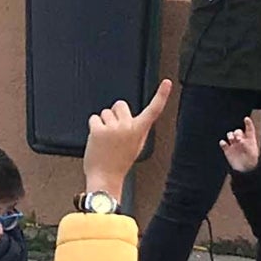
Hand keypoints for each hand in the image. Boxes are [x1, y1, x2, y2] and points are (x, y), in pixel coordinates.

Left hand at [83, 81, 173, 201]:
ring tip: (106, 140)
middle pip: (120, 105)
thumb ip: (136, 128)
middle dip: (115, 114)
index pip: (153, 110)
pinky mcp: (98, 130)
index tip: (167, 82)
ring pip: (105, 113)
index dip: (161, 95)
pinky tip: (97, 140)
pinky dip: (93, 127)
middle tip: (114, 131)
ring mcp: (113, 128)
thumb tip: (133, 117)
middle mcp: (128, 127)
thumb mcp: (136, 145)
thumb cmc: (119, 162)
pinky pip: (94, 118)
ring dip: (103, 123)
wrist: (106, 177)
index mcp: (140, 130)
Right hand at [220, 111, 260, 175]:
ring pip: (230, 135)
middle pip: (237, 131)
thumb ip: (246, 145)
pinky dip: (223, 143)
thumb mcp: (252, 152)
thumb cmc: (252, 162)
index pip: (249, 129)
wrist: (245, 171)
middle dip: (237, 132)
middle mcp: (241, 140)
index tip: (246, 119)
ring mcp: (234, 145)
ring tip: (232, 139)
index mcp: (250, 140)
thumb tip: (240, 140)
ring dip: (230, 135)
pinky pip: (223, 143)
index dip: (248, 123)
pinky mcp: (227, 150)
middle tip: (238, 138)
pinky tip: (224, 144)